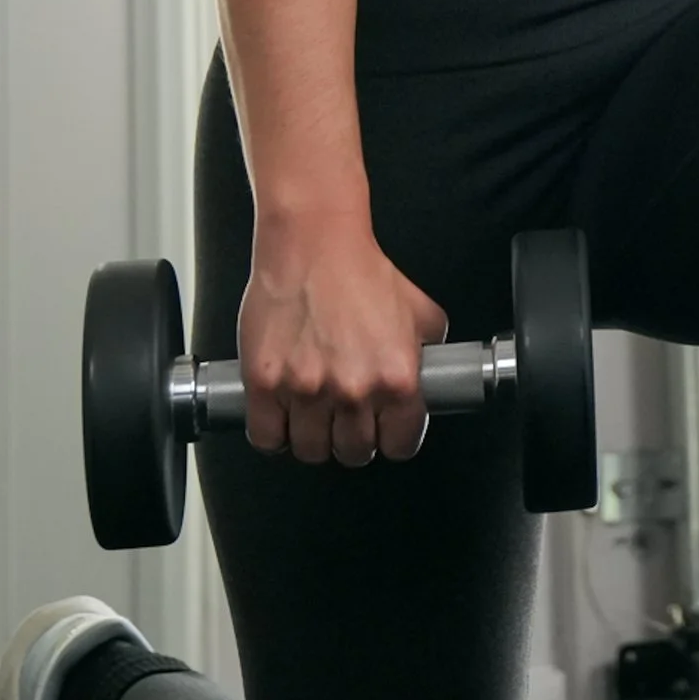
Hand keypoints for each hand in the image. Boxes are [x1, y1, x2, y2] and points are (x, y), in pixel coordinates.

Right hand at [238, 241, 445, 469]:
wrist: (314, 245)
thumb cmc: (361, 273)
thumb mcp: (421, 313)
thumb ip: (429, 354)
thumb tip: (434, 378)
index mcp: (397, 378)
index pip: (400, 446)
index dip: (392, 439)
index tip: (384, 432)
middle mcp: (353, 389)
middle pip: (354, 453)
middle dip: (352, 440)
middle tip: (346, 419)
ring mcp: (305, 389)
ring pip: (310, 450)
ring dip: (313, 438)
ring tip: (314, 415)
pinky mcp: (264, 383)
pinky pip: (266, 438)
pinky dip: (273, 432)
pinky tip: (282, 415)